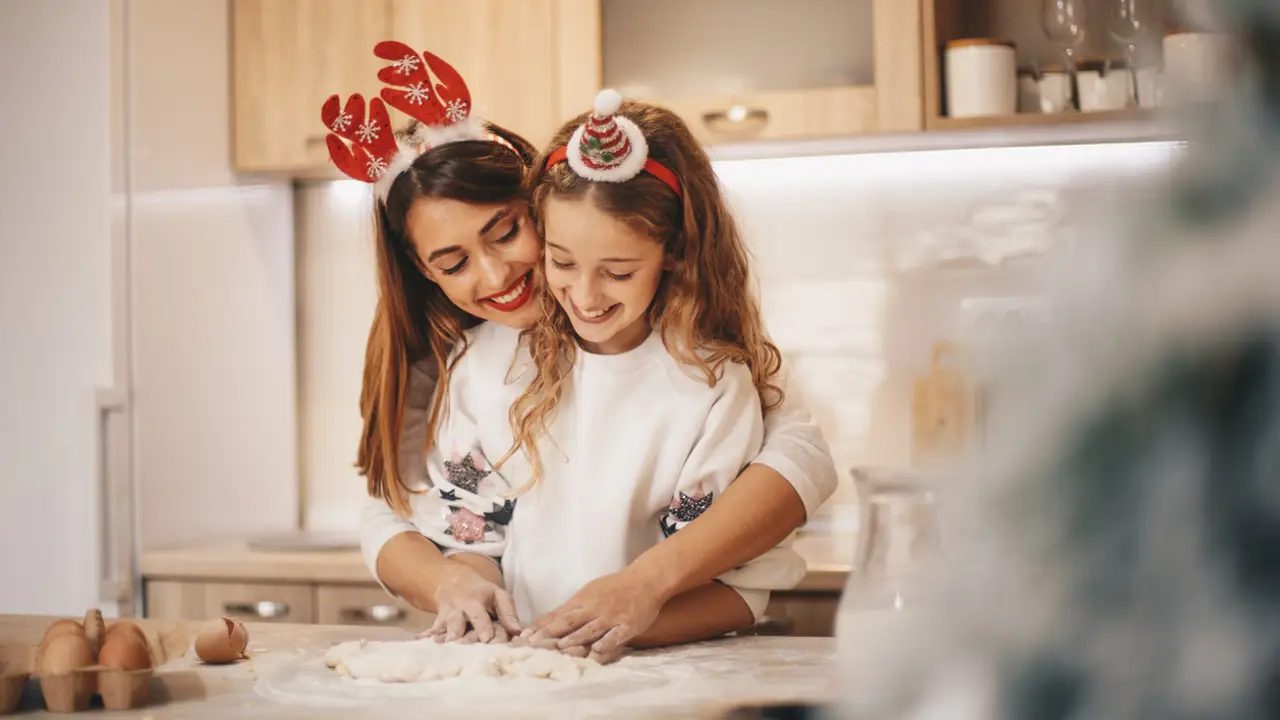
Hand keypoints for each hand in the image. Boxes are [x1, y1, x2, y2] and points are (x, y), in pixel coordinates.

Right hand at [427, 561, 521, 642]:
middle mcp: (457, 610)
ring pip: (442, 629)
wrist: (452, 581)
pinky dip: (422, 637)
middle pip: (457, 624)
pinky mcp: (436, 624)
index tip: (486, 639)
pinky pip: (429, 631)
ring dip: (440, 638)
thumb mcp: (498, 595)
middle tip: (458, 646)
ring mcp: (444, 617)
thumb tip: (518, 632)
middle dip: (457, 634)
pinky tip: (415, 643)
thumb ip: (508, 613)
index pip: (479, 616)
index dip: (482, 627)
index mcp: (474, 602)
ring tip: (438, 647)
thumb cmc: (481, 592)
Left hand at [522, 570, 663, 662]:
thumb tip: (545, 622)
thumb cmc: (614, 587)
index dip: (540, 627)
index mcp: (582, 601)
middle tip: (534, 645)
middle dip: (550, 634)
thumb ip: (570, 609)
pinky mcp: (627, 625)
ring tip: (561, 648)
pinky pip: (615, 636)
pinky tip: (596, 651)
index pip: (556, 615)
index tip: (523, 637)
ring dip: (575, 639)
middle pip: (568, 622)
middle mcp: (593, 609)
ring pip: (589, 630)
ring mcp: (610, 617)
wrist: (644, 580)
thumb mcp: (588, 593)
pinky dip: (605, 644)